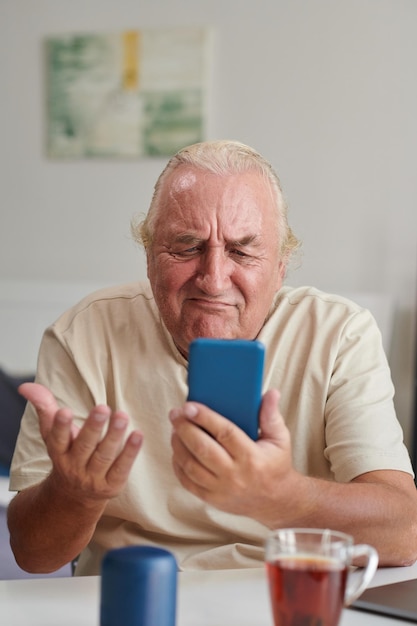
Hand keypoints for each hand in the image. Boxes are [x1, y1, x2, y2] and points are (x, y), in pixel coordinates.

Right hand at [19, 383, 142, 502]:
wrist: (74, 497)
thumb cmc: (66, 454)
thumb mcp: (52, 433)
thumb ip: (44, 407)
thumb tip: (26, 386)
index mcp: (58, 452)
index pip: (58, 439)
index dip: (61, 426)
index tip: (64, 411)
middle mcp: (74, 466)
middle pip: (84, 446)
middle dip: (93, 427)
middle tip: (103, 407)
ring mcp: (93, 478)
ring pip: (104, 456)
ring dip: (114, 436)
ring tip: (122, 416)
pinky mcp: (112, 485)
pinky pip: (122, 468)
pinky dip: (130, 452)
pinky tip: (138, 434)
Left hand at [169, 389, 297, 525]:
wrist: (275, 501)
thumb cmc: (275, 464)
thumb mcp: (280, 439)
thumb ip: (271, 415)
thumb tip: (271, 393)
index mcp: (251, 457)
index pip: (225, 433)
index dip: (205, 418)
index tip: (189, 406)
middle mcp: (234, 475)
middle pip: (202, 448)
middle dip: (184, 428)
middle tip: (175, 413)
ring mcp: (221, 489)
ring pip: (190, 465)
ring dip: (178, 445)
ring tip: (175, 428)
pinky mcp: (211, 499)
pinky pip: (187, 482)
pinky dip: (178, 464)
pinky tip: (177, 449)